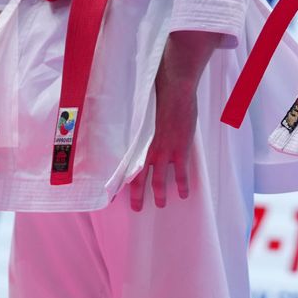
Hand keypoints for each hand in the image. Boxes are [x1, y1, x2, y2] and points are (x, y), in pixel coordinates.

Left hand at [129, 31, 221, 211]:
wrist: (174, 89)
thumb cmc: (158, 96)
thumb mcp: (143, 114)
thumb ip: (140, 128)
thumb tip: (135, 132)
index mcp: (137, 141)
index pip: (126, 166)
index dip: (120, 181)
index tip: (113, 194)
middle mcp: (147, 150)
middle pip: (139, 179)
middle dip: (138, 196)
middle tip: (137, 208)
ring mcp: (165, 152)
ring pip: (159, 181)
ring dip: (159, 195)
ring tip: (161, 205)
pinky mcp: (180, 150)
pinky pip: (181, 173)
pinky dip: (182, 185)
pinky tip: (184, 194)